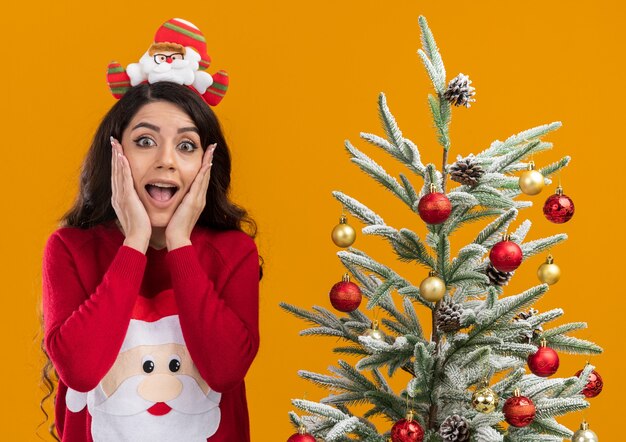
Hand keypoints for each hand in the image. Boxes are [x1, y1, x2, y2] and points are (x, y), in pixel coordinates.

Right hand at [110, 136, 151, 250]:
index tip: (117, 150)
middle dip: (114, 155)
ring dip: (117, 157)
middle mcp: (118, 195)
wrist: (137, 238)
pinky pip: (124, 180)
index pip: (117, 176)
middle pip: (115, 171)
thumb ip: (135, 203)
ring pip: (117, 172)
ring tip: (116, 144)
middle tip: (113, 141)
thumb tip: (137, 199)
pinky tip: (122, 158)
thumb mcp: (136, 211)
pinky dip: (122, 168)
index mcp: (120, 198)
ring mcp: (121, 196)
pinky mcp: (126, 198)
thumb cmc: (139, 227)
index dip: (117, 162)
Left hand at [165, 143, 216, 249]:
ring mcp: (199, 199)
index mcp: (196, 200)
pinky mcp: (194, 201)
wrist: (177, 238)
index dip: (204, 167)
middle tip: (212, 147)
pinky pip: (200, 183)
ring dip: (208, 162)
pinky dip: (203, 173)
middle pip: (206, 175)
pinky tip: (206, 163)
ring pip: (204, 176)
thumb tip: (176, 197)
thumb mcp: (178, 211)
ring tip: (210, 150)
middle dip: (209, 160)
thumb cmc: (175, 227)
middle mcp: (200, 198)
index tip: (206, 155)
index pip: (201, 179)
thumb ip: (179, 203)